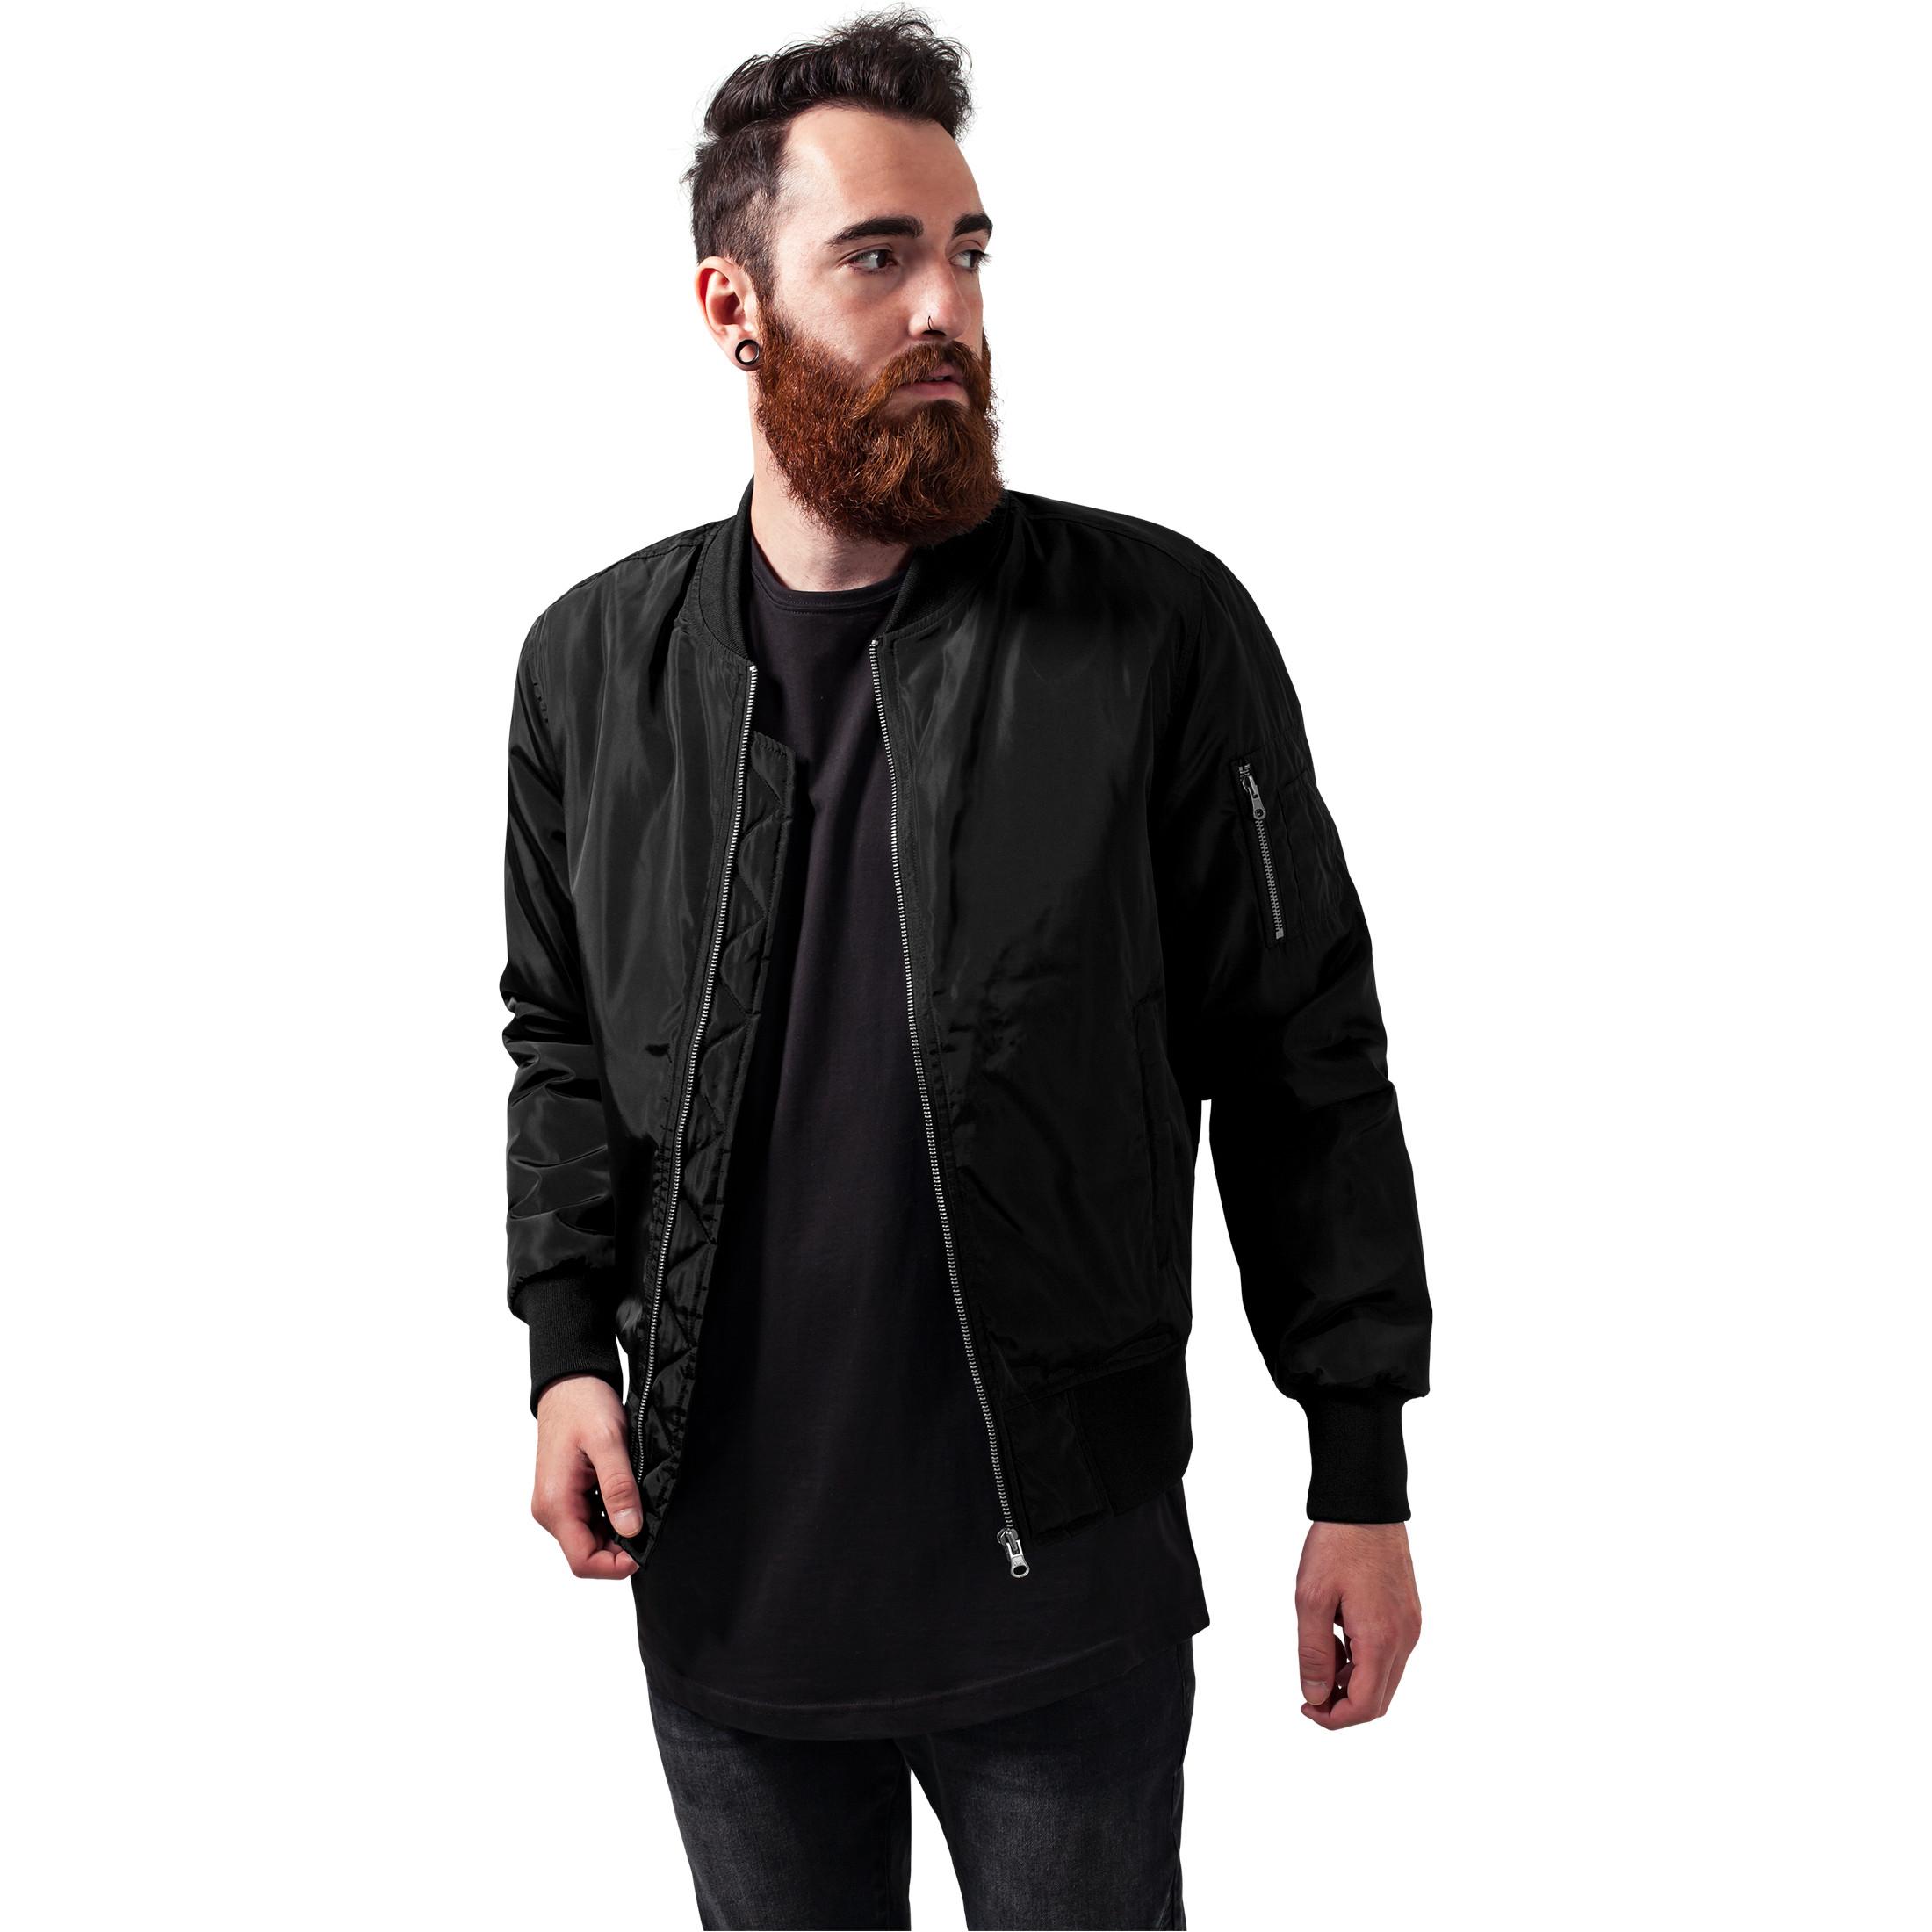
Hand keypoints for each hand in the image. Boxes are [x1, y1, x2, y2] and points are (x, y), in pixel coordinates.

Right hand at [531, 1375, 642, 1578]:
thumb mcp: (608, 1442)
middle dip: (620, 1548)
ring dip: (618, 1530)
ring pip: (590, 1538)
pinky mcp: (567, 1495)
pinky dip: (612, 1515)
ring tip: (640, 1502)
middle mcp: (551, 1510)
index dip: (616, 1565)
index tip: (646, 1549)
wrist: (570, 1382)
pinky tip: (628, 1495)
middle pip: (587, 1553)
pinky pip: (590, 1520)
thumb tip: (630, 1529)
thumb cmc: (584, 1405)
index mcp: (556, 1504)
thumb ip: (618, 1488)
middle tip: (650, 1521)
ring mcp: (557, 1504)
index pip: (583, 1561)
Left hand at [1294, 1520, 1421, 1728]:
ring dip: (1353, 1681)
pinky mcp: (1409, 1613)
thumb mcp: (1311, 1598)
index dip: (1334, 1718)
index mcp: (1382, 1639)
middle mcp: (1405, 1638)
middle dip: (1344, 1705)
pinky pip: (1389, 1654)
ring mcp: (1410, 1625)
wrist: (1366, 1504)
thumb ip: (1313, 1653)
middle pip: (1379, 1699)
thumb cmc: (1337, 1545)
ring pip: (1385, 1678)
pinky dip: (1364, 1660)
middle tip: (1310, 1687)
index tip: (1306, 1707)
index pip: (1366, 1706)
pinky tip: (1338, 1637)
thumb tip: (1315, 1697)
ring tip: (1321, 1651)